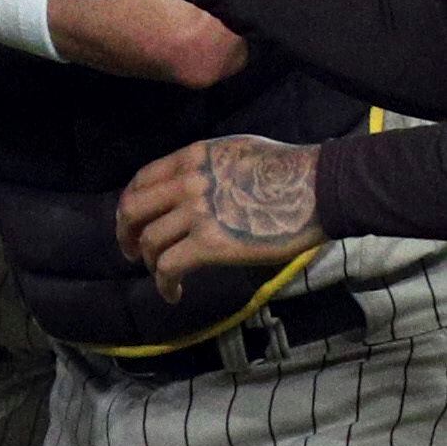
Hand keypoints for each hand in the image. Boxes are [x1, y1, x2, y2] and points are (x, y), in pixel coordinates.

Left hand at [117, 136, 325, 301]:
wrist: (321, 187)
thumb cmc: (289, 170)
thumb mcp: (234, 151)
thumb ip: (205, 166)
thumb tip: (191, 185)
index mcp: (190, 158)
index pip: (141, 180)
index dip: (131, 203)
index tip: (134, 220)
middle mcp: (186, 183)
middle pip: (132, 210)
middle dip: (125, 234)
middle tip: (132, 251)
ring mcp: (196, 213)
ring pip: (150, 242)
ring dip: (151, 263)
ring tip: (163, 276)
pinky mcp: (211, 244)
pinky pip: (170, 267)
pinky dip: (164, 284)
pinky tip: (173, 294)